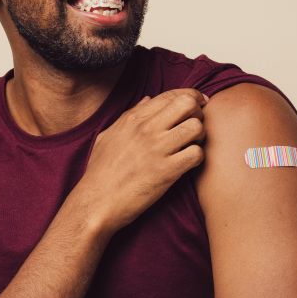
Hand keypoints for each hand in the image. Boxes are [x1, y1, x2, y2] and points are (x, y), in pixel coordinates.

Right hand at [72, 88, 208, 234]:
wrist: (96, 202)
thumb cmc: (99, 172)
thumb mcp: (108, 136)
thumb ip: (129, 115)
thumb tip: (147, 100)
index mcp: (133, 119)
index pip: (171, 95)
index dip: (192, 96)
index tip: (200, 104)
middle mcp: (146, 129)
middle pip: (188, 104)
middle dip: (198, 112)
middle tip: (195, 126)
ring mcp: (157, 149)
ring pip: (196, 127)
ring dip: (200, 136)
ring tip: (192, 146)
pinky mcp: (166, 171)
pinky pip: (196, 154)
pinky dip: (197, 158)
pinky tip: (188, 164)